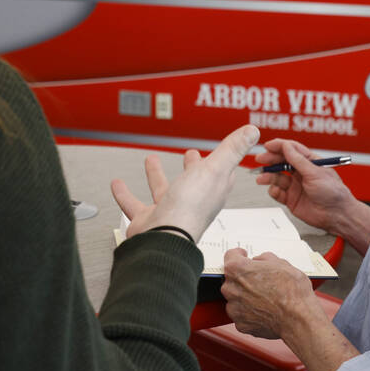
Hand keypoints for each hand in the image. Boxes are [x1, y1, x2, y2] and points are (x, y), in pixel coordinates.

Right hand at [110, 124, 259, 240]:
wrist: (164, 238)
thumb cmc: (190, 208)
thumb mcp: (215, 169)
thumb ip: (232, 149)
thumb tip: (252, 132)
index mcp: (210, 191)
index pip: (220, 175)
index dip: (221, 163)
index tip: (220, 152)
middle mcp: (191, 202)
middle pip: (193, 181)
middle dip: (192, 167)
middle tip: (189, 155)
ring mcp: (169, 212)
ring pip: (163, 191)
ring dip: (156, 175)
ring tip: (150, 160)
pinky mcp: (148, 220)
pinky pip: (134, 204)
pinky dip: (124, 194)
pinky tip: (117, 184)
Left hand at [221, 248, 316, 339]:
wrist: (299, 319)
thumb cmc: (292, 291)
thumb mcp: (281, 263)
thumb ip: (264, 258)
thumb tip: (260, 261)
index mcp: (238, 270)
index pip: (230, 256)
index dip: (239, 255)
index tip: (243, 256)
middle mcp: (231, 289)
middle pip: (232, 279)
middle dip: (244, 278)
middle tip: (261, 280)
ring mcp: (235, 309)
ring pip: (236, 299)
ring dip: (246, 297)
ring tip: (266, 298)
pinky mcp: (241, 325)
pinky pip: (243, 316)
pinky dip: (251, 314)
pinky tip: (265, 311)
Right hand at [256, 138, 358, 235]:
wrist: (337, 216)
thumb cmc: (334, 193)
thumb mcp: (315, 172)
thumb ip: (298, 160)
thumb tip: (286, 146)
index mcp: (310, 162)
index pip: (292, 150)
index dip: (280, 146)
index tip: (268, 145)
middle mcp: (302, 173)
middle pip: (282, 163)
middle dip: (270, 160)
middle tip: (260, 160)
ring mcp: (296, 186)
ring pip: (277, 178)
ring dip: (268, 176)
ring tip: (261, 178)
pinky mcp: (291, 199)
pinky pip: (278, 193)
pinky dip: (273, 191)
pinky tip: (274, 190)